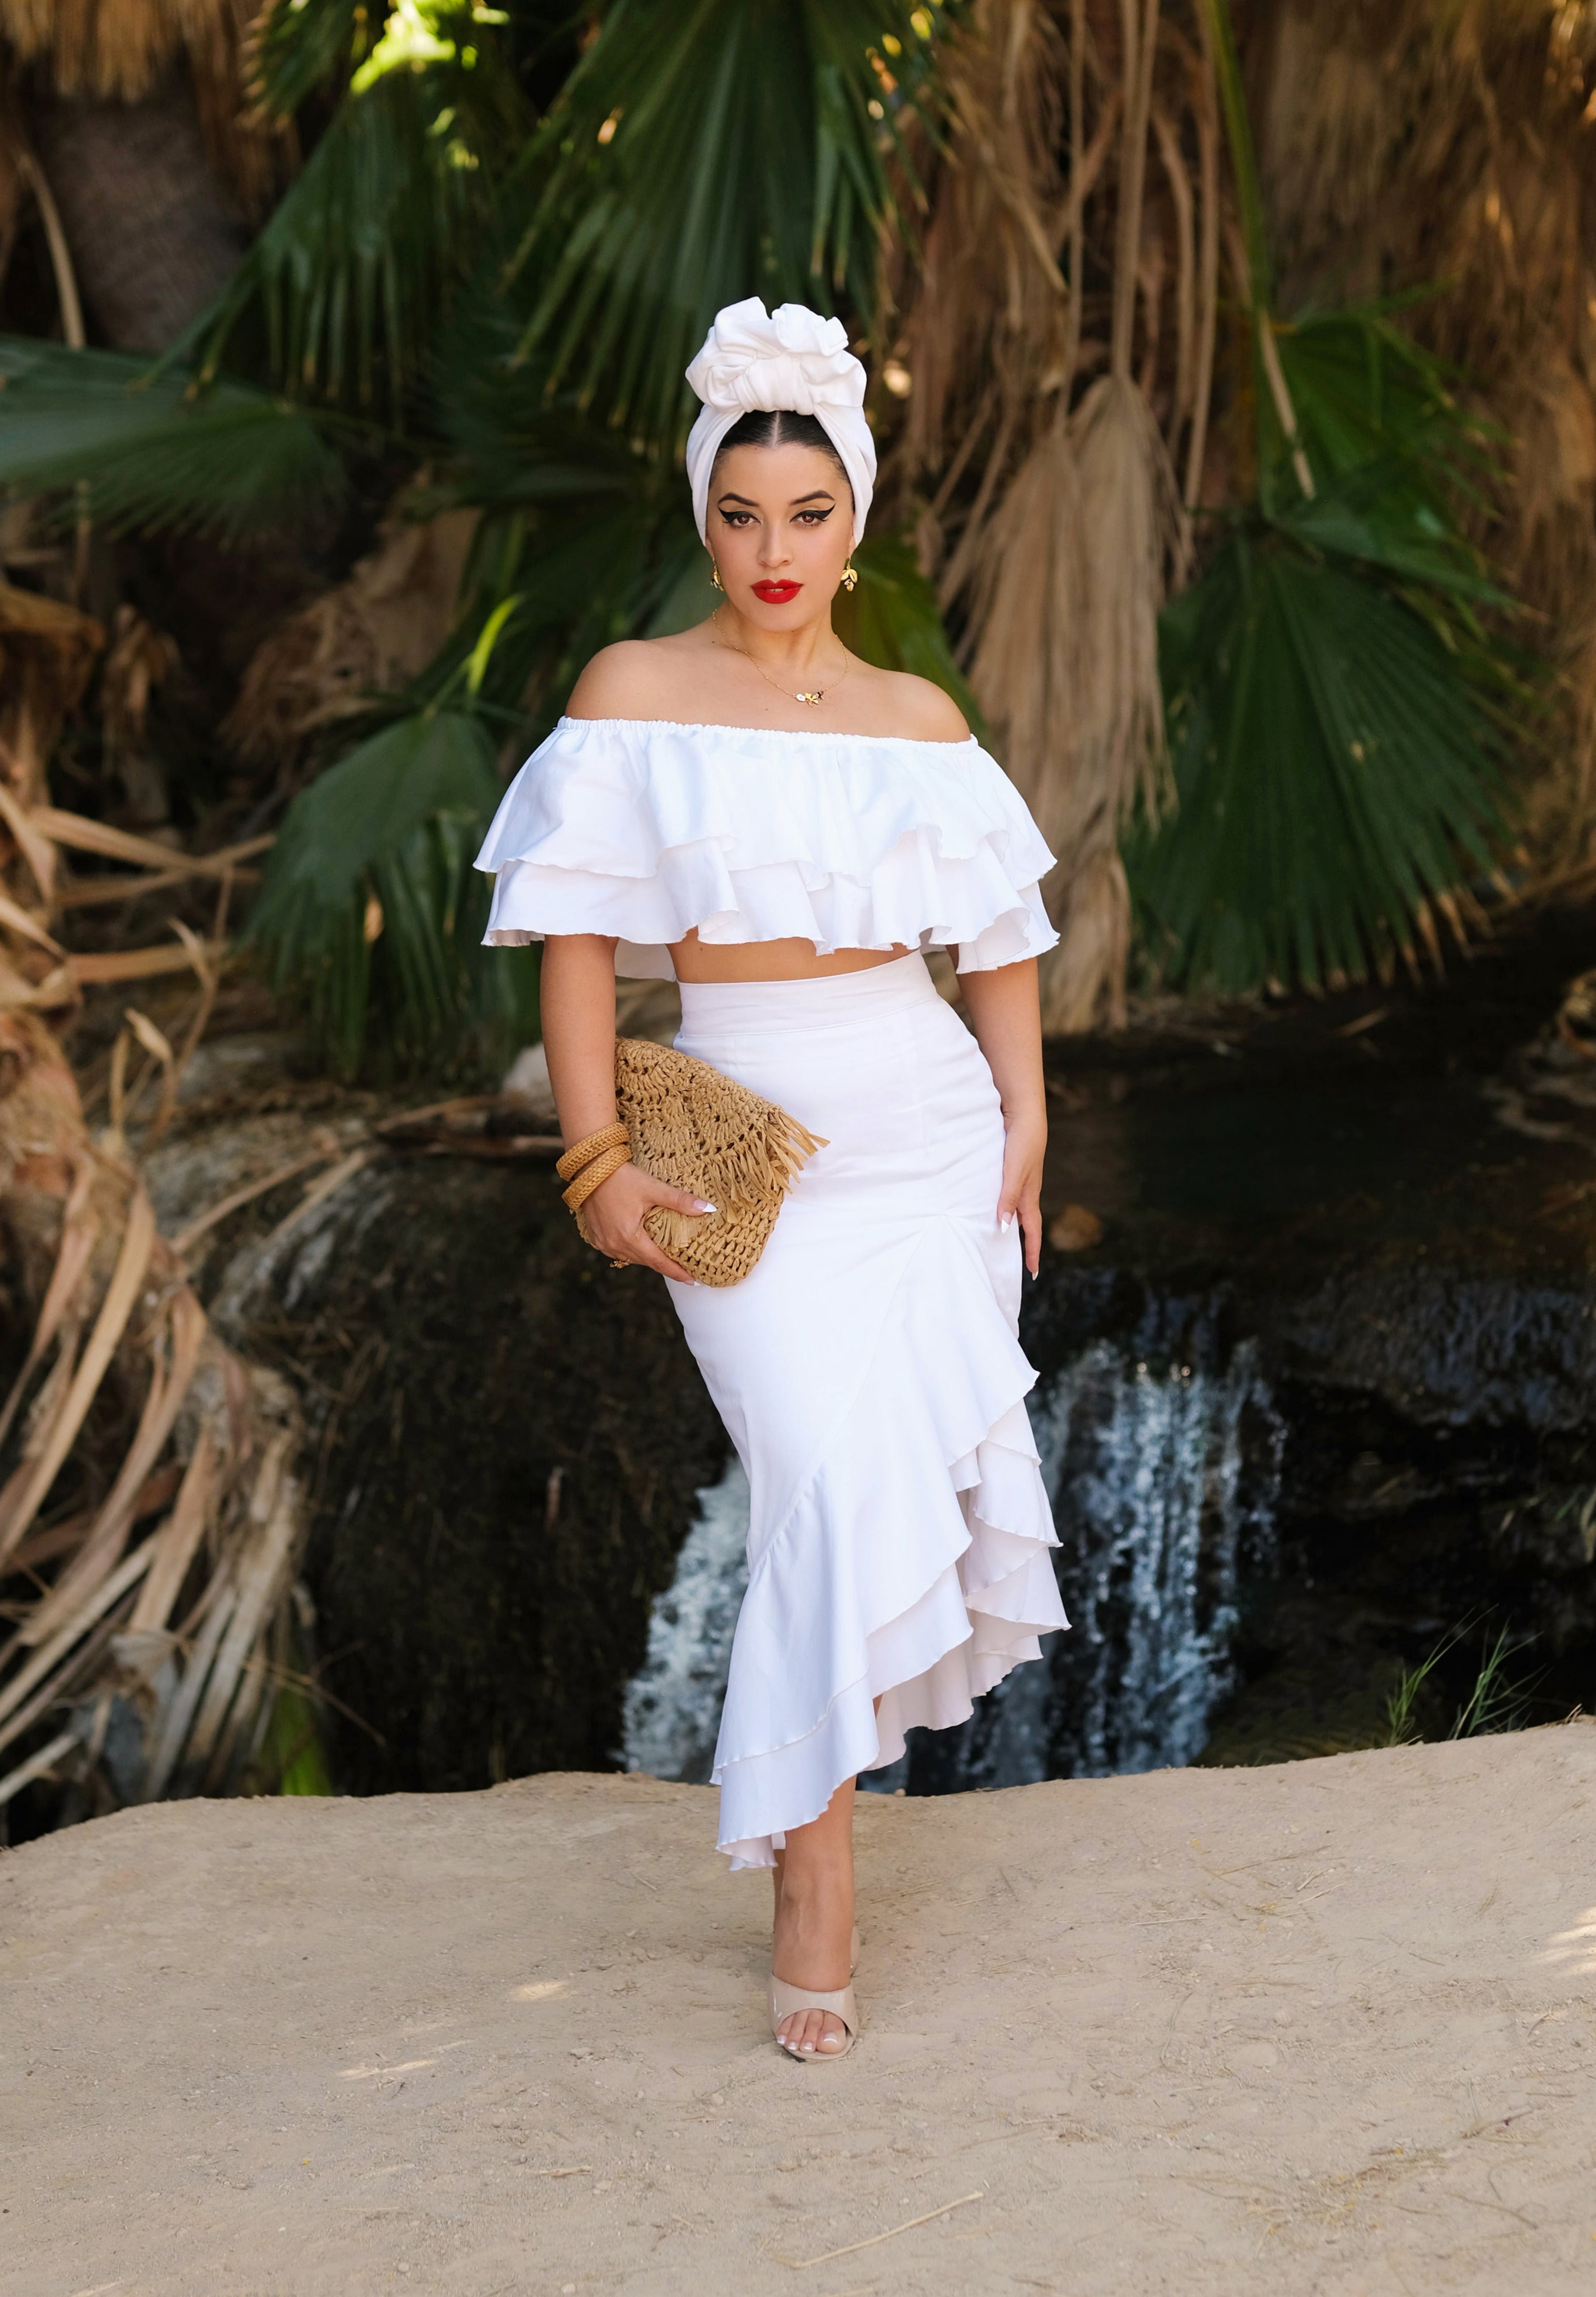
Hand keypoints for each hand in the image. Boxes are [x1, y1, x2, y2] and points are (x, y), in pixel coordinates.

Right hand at [578, 1157, 713, 1281]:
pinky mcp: (596, 1237)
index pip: (659, 1262)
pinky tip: (642, 1246)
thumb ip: (680, 1201)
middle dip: (665, 1266)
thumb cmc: (621, 1178)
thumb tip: (708, 1209)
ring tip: (666, 1258)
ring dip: (648, 1258)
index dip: (678, 1273)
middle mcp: (614, 1245)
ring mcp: (603, 1243)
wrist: (590, 1168)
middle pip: (646, 1262)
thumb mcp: (653, 1188)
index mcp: (630, 1237)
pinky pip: (618, 1251)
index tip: (694, 1281)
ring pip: (632, 1258)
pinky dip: (632, 1250)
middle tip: (685, 1269)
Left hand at [998, 1110, 1045, 1277]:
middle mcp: (1027, 1190)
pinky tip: (994, 1204)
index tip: (1033, 1273)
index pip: (1032, 1231)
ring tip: (1004, 1239)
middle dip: (1025, 1243)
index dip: (1033, 1252)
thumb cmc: (1022, 1142)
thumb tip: (1006, 1227)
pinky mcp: (1014, 1168)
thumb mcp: (1015, 1172)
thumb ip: (1009, 1198)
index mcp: (1029, 1195)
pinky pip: (1010, 1194)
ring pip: (1018, 1208)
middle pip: (1027, 1223)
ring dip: (1014, 1224)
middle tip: (1020, 1262)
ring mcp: (1022, 1179)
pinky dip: (1006, 1205)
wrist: (1025, 1114)